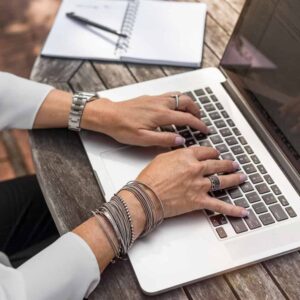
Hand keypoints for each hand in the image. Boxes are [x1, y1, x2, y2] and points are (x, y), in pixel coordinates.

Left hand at [82, 92, 207, 146]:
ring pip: (178, 95)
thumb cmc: (122, 127)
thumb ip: (164, 139)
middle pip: (186, 101)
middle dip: (197, 110)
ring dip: (188, 103)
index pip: (187, 118)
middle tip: (200, 120)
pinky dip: (178, 100)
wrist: (107, 115)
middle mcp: (160, 103)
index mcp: (161, 114)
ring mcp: (155, 98)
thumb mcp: (143, 139)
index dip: (199, 124)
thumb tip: (180, 140)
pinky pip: (170, 95)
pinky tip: (174, 108)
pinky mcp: (149, 97)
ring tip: (191, 112)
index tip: (205, 129)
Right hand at [137, 146, 247, 217]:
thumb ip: (176, 155)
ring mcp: (199, 185)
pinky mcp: (199, 201)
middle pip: (217, 164)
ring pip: (222, 181)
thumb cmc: (150, 178)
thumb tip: (183, 154)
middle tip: (233, 164)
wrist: (146, 196)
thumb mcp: (162, 158)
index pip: (205, 152)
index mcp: (187, 157)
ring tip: (241, 177)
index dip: (213, 152)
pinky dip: (232, 209)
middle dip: (227, 164)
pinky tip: (242, 211)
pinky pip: (219, 206)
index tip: (216, 153)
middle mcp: (196, 169)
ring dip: (234, 179)